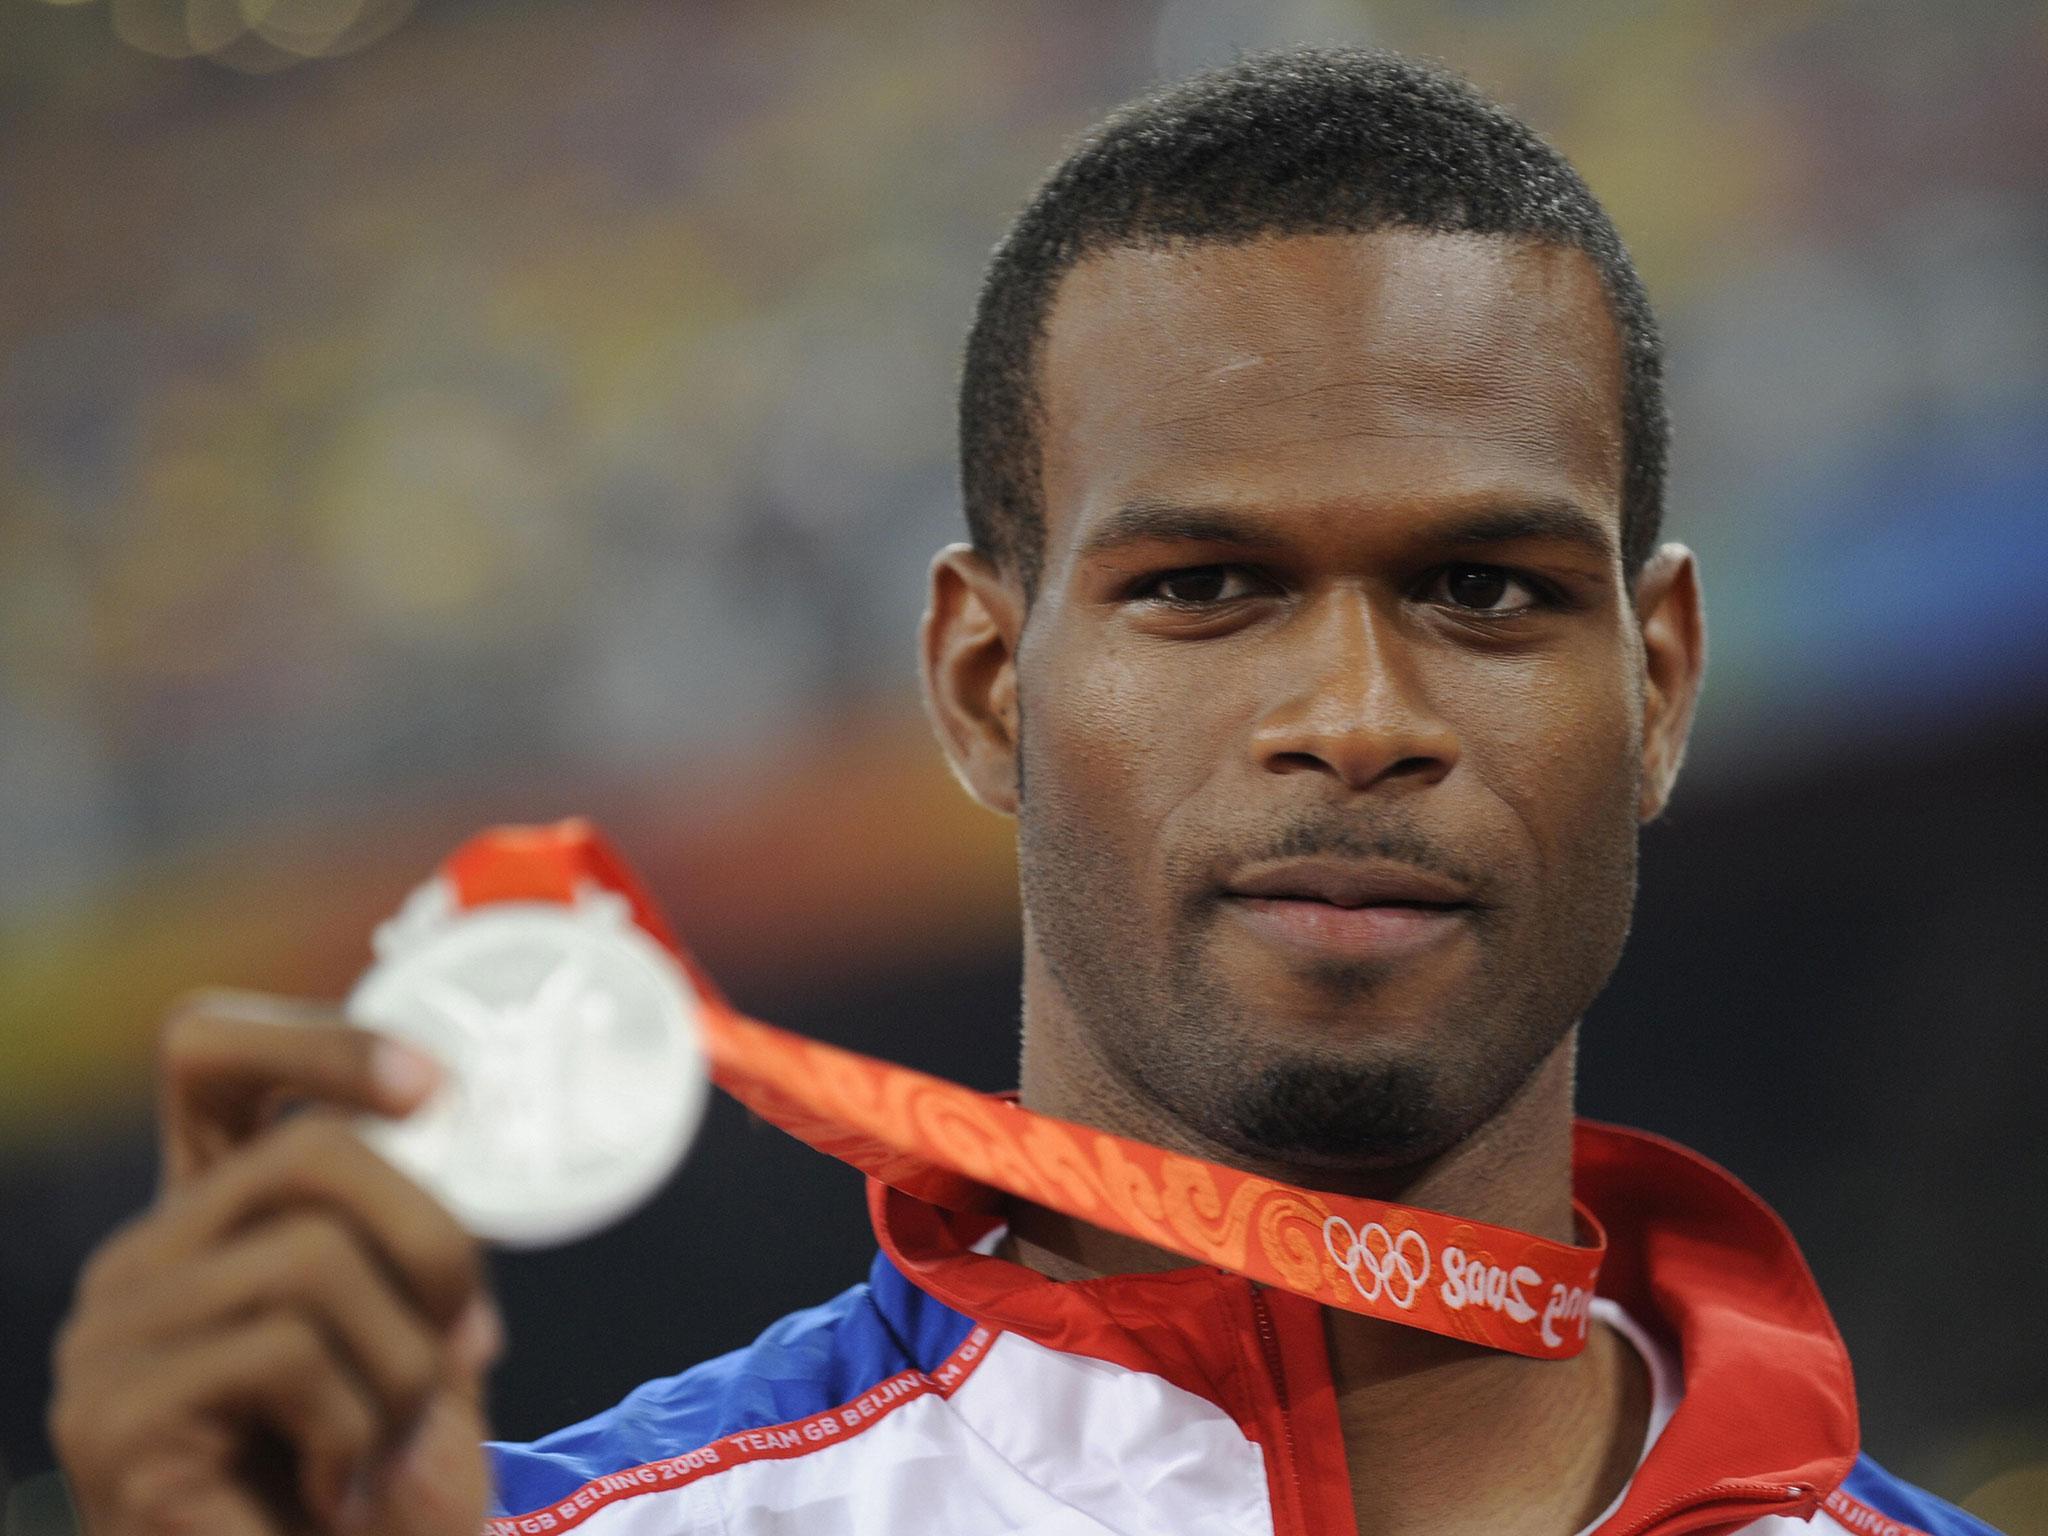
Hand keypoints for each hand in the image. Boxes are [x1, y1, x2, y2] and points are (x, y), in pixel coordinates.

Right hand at [49, 991, 502, 1534]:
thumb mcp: (414, 1337)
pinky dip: (359, 1427)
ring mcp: (113, 1339)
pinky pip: (286, 1353)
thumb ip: (409, 1239)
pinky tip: (340, 1491)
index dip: (319, 1040)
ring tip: (390, 1448)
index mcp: (211, 1224)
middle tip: (465, 1344)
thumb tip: (445, 1121)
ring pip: (312, 1257)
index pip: (211, 1057)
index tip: (434, 1088)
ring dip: (404, 1365)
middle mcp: (142, 1262)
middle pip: (307, 1151)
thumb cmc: (378, 1489)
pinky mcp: (116, 1419)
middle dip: (430, 1242)